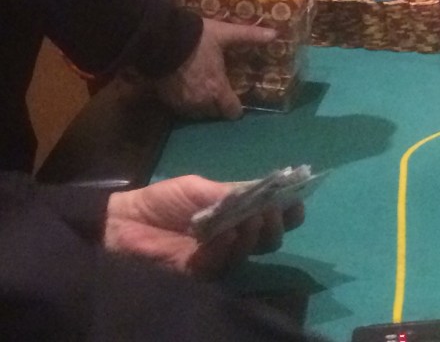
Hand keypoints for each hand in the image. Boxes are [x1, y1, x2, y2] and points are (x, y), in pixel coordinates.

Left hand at [104, 175, 303, 278]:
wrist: (125, 222)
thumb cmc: (162, 200)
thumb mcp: (198, 187)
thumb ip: (230, 192)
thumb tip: (265, 189)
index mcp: (234, 214)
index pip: (268, 216)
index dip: (285, 210)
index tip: (295, 200)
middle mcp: (232, 237)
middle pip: (267, 238)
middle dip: (275, 223)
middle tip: (273, 209)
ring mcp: (218, 257)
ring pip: (249, 250)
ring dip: (255, 232)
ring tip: (255, 215)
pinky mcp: (200, 272)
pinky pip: (222, 261)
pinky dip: (229, 246)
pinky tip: (231, 232)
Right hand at [153, 19, 275, 119]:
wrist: (161, 38)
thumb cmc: (196, 37)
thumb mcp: (224, 34)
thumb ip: (248, 36)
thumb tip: (275, 34)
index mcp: (217, 89)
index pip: (232, 111)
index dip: (235, 106)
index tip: (234, 97)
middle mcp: (201, 101)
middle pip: (215, 112)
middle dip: (216, 103)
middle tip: (215, 87)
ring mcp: (183, 102)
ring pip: (197, 111)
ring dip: (200, 103)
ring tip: (198, 87)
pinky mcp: (167, 99)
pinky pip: (180, 106)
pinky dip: (183, 100)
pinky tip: (182, 85)